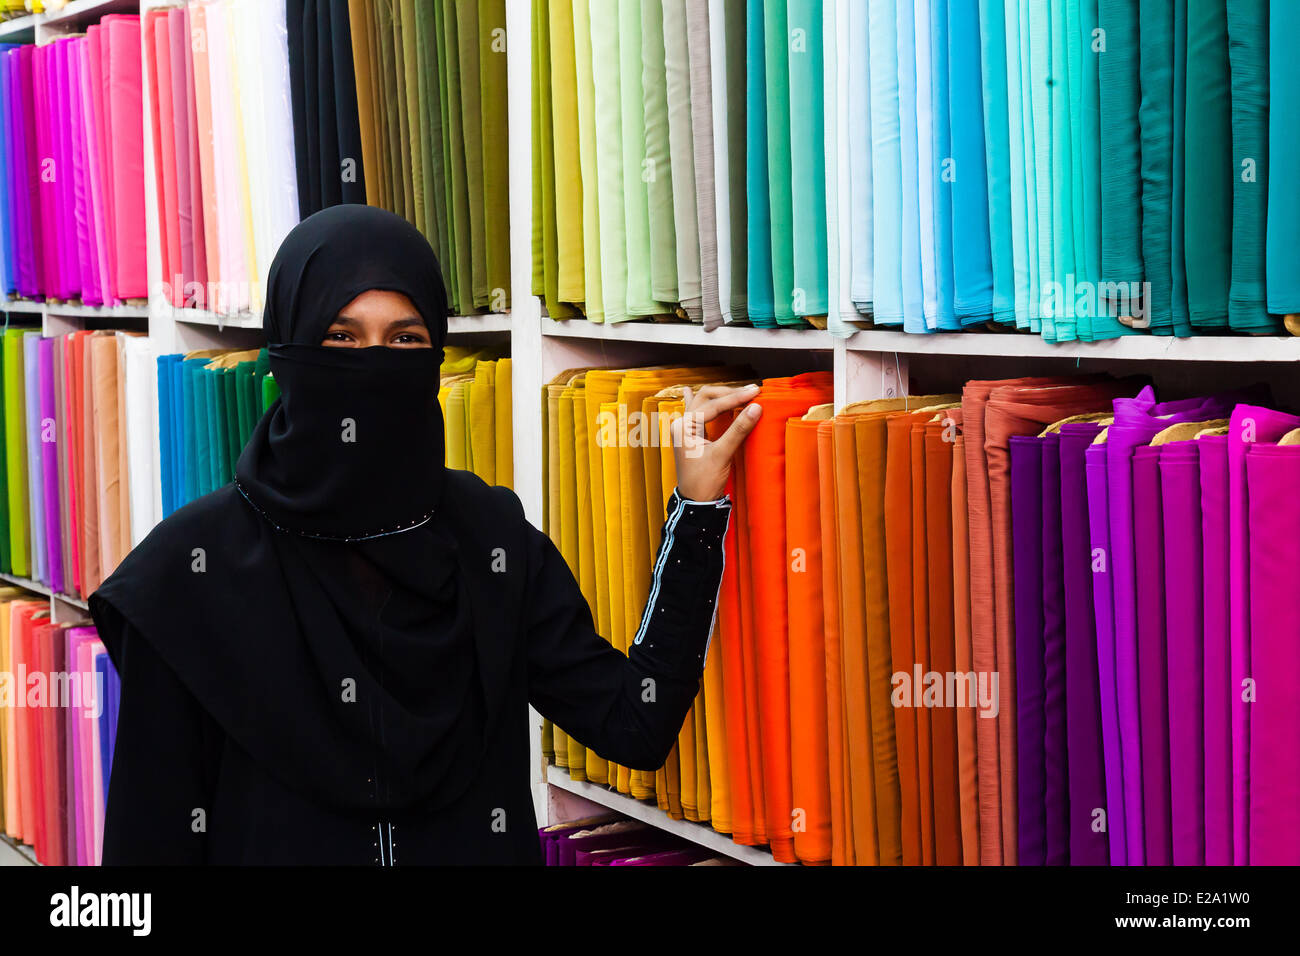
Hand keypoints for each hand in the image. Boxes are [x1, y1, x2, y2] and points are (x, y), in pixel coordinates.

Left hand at [671, 383, 762, 501]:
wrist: (696, 502)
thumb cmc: (704, 482)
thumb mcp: (722, 455)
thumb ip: (738, 430)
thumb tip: (756, 408)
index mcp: (684, 426)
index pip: (713, 405)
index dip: (735, 397)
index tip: (755, 392)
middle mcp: (682, 424)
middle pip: (706, 397)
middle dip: (729, 393)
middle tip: (751, 392)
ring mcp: (685, 429)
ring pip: (703, 403)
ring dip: (721, 396)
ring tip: (740, 391)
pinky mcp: (692, 435)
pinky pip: (697, 413)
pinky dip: (702, 404)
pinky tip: (689, 391)